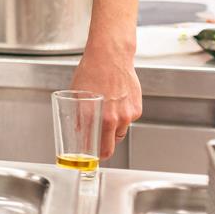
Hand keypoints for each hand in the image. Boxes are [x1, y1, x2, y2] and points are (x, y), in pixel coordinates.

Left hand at [70, 41, 141, 158]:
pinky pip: (129, 121)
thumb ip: (79, 115)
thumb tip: (79, 131)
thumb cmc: (91, 71)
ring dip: (113, 131)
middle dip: (104, 149)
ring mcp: (127, 114)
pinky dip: (122, 118)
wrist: (111, 56)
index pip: (97, 148)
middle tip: (99, 148)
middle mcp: (113, 118)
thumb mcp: (77, 94)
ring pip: (120, 132)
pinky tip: (115, 106)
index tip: (90, 157)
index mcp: (94, 117)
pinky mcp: (137, 109)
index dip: (93, 155)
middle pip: (111, 146)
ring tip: (105, 119)